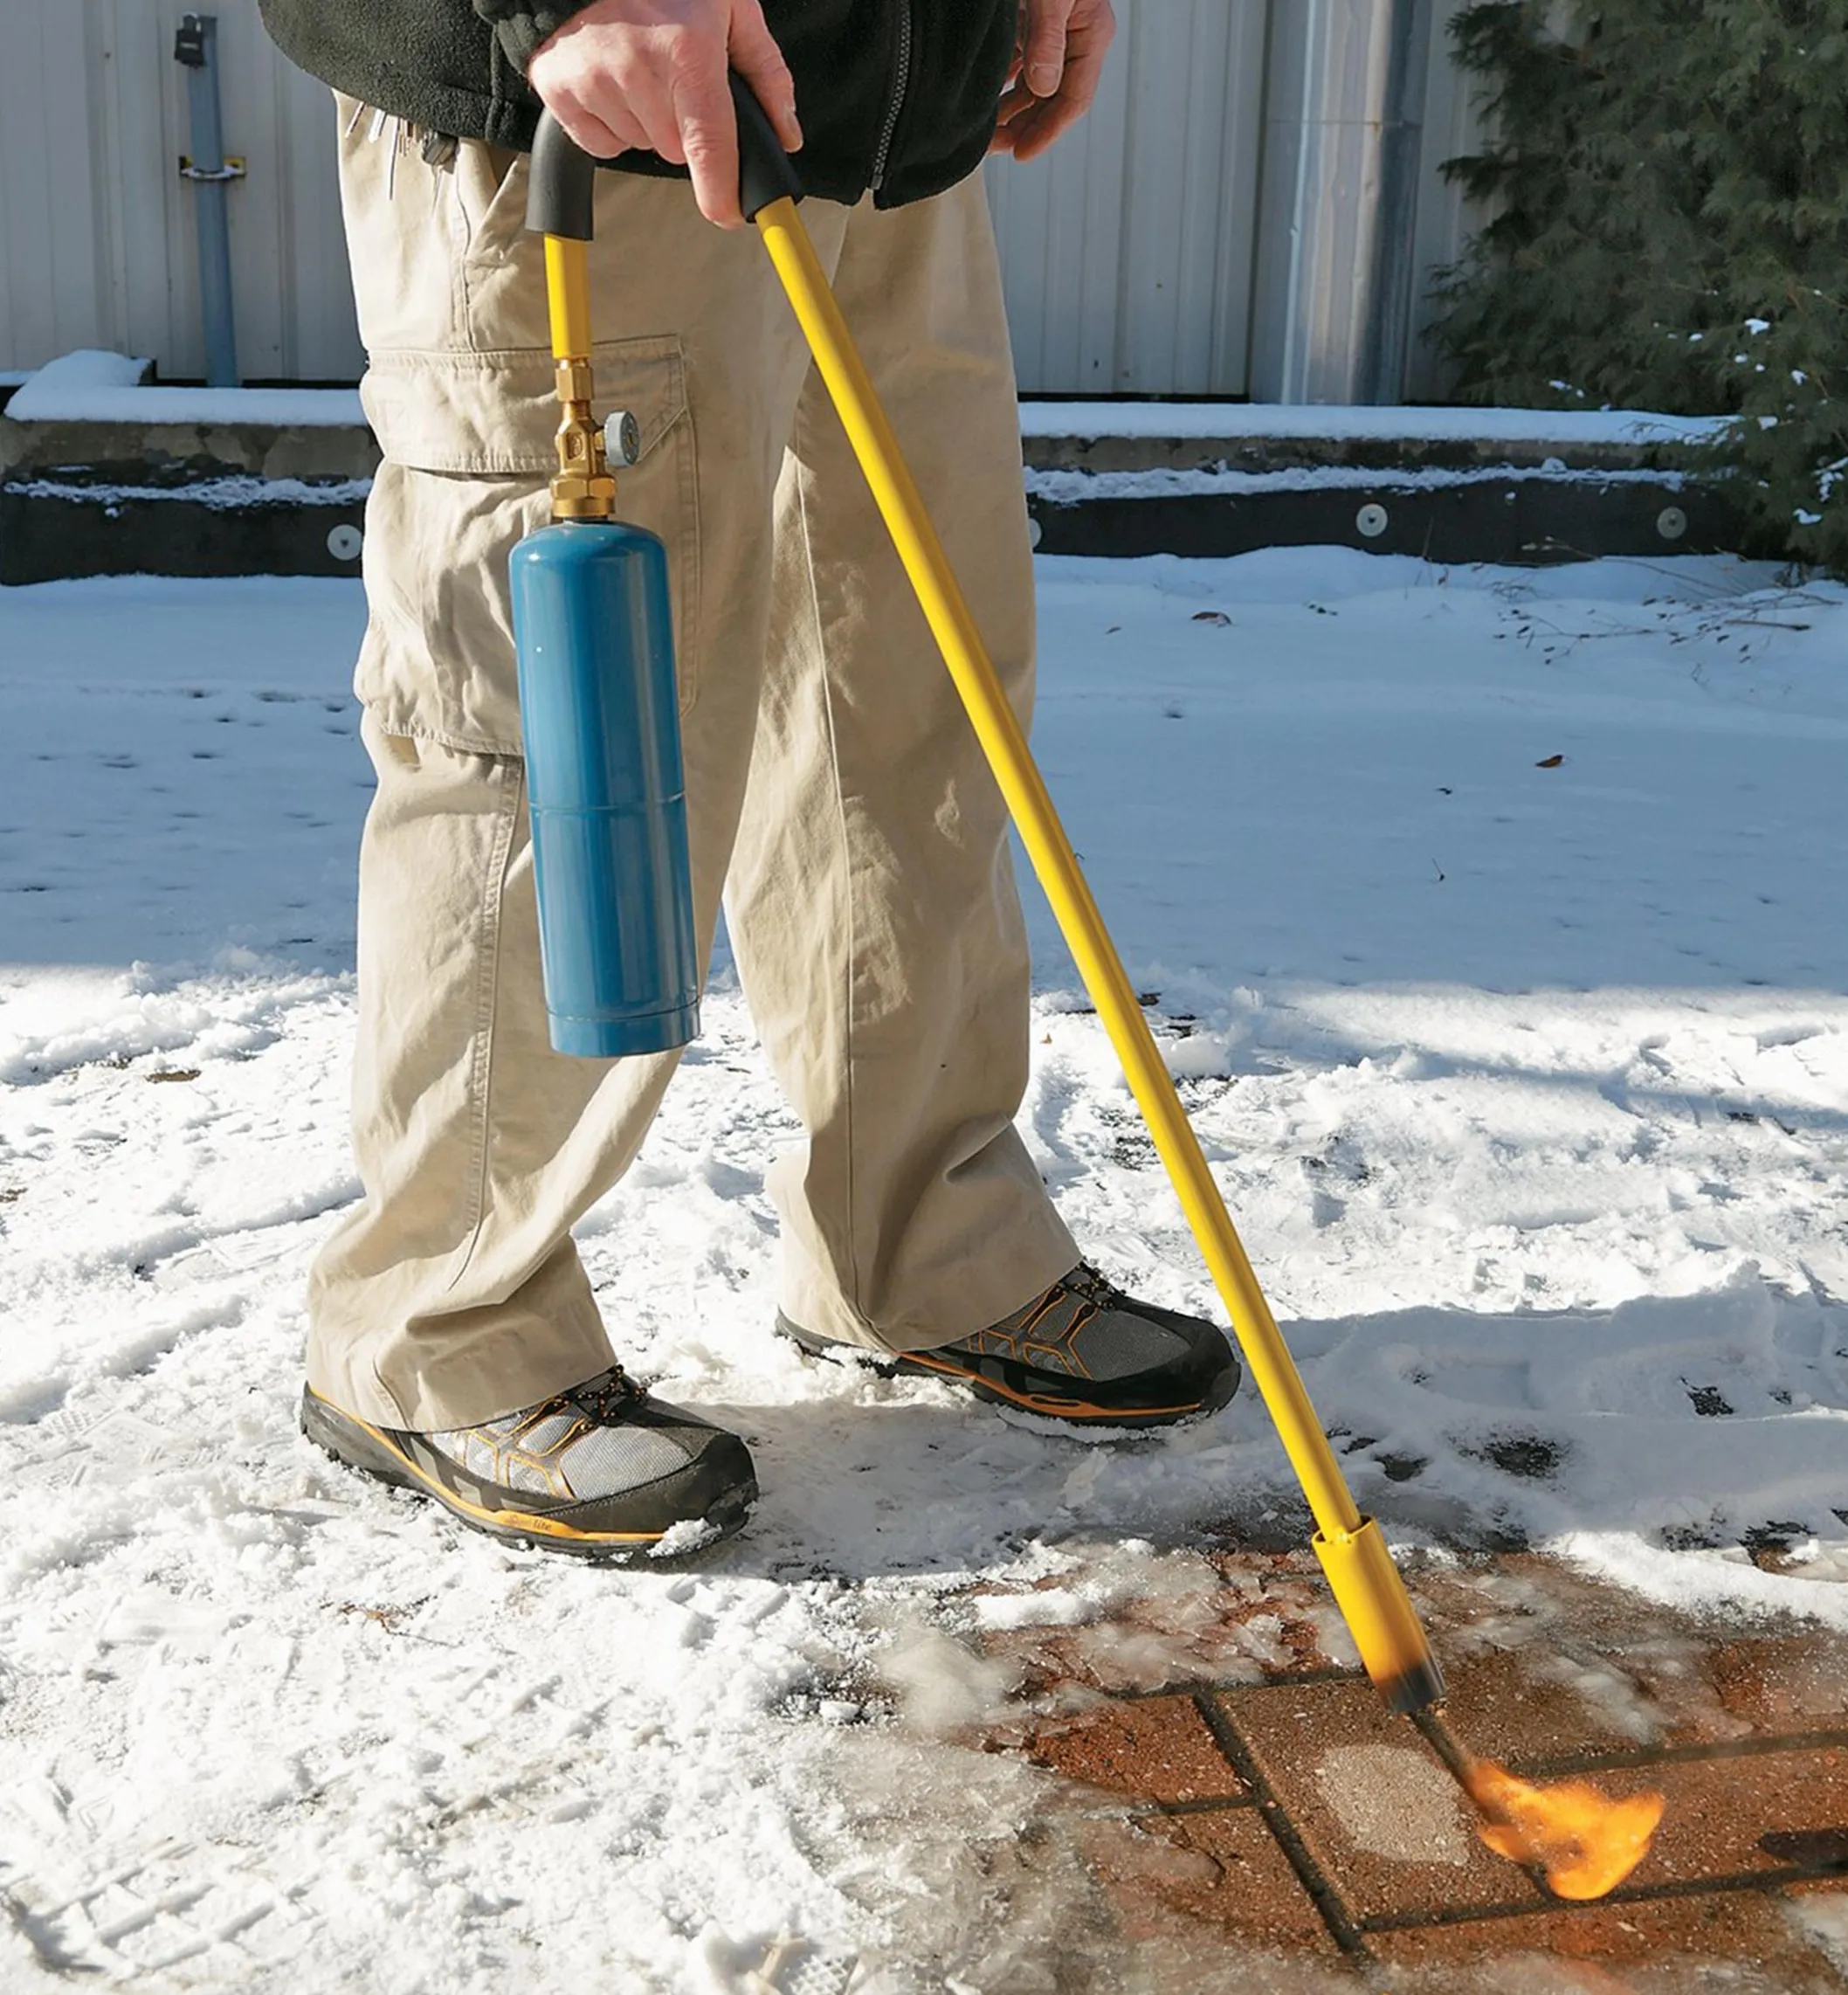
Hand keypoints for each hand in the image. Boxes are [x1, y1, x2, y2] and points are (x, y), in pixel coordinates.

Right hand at [528, 0, 801, 227]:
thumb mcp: (730, 6)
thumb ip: (765, 72)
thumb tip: (786, 134)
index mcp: (688, 52)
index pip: (709, 147)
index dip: (722, 193)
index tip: (729, 215)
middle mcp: (638, 70)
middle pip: (676, 150)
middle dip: (682, 127)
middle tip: (673, 77)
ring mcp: (593, 80)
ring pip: (641, 144)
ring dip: (646, 121)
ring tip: (639, 69)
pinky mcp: (558, 88)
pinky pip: (600, 143)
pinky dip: (610, 122)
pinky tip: (611, 80)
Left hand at [989, 0, 1115, 162]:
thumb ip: (1047, 40)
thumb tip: (1043, 86)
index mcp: (1091, 35)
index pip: (1075, 100)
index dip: (1048, 132)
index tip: (1021, 154)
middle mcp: (1075, 38)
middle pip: (1052, 100)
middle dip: (1023, 127)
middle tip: (993, 147)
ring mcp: (1055, 32)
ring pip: (1033, 86)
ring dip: (1010, 110)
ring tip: (986, 129)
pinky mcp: (1034, 20)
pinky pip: (1021, 63)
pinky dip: (1003, 82)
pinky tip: (986, 95)